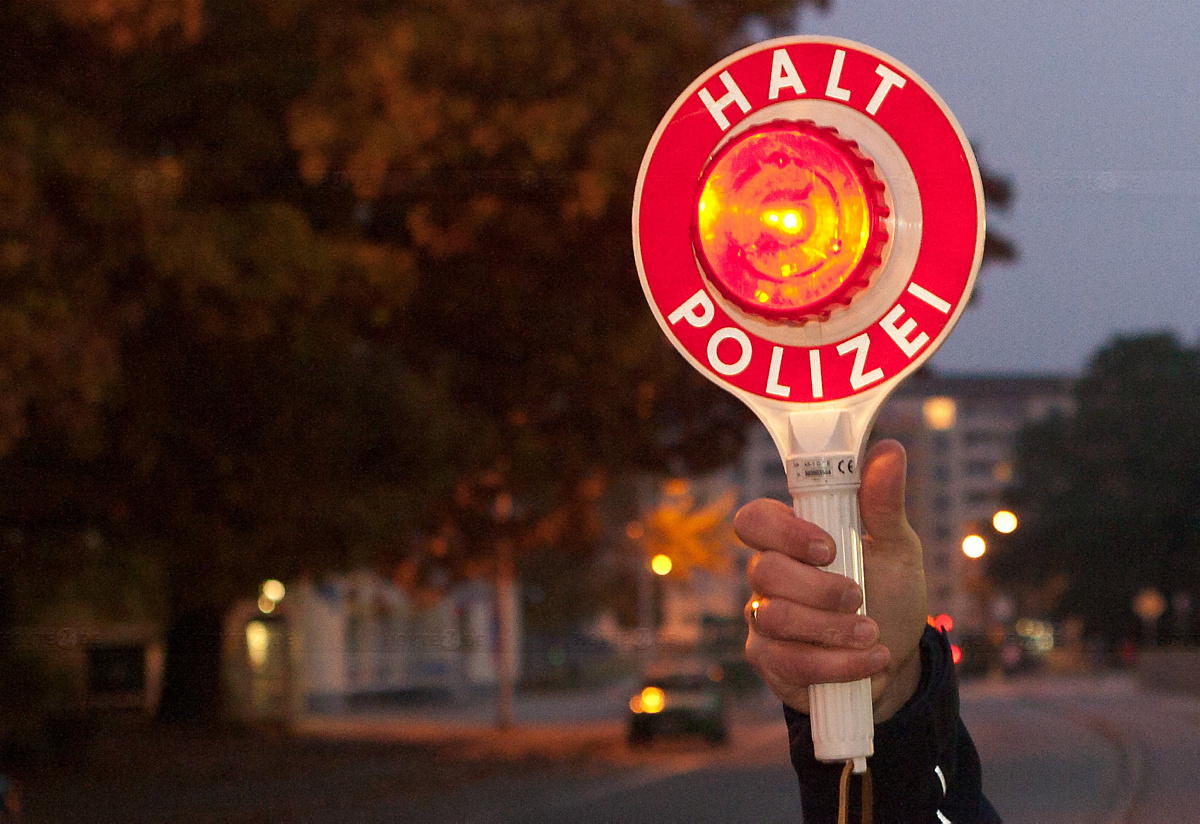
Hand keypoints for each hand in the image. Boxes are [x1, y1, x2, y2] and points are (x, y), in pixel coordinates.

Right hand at [739, 439, 926, 722]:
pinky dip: (838, 664)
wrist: (897, 659)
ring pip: (775, 619)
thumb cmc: (889, 592)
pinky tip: (871, 659)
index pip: (754, 520)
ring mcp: (763, 619)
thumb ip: (884, 502)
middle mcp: (768, 575)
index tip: (829, 547)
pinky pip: (788, 662)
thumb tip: (889, 449)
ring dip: (833, 629)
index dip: (783, 532)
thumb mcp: (896, 546)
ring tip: (872, 633)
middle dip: (819, 589)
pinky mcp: (769, 660)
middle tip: (859, 596)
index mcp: (791, 538)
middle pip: (765, 571)